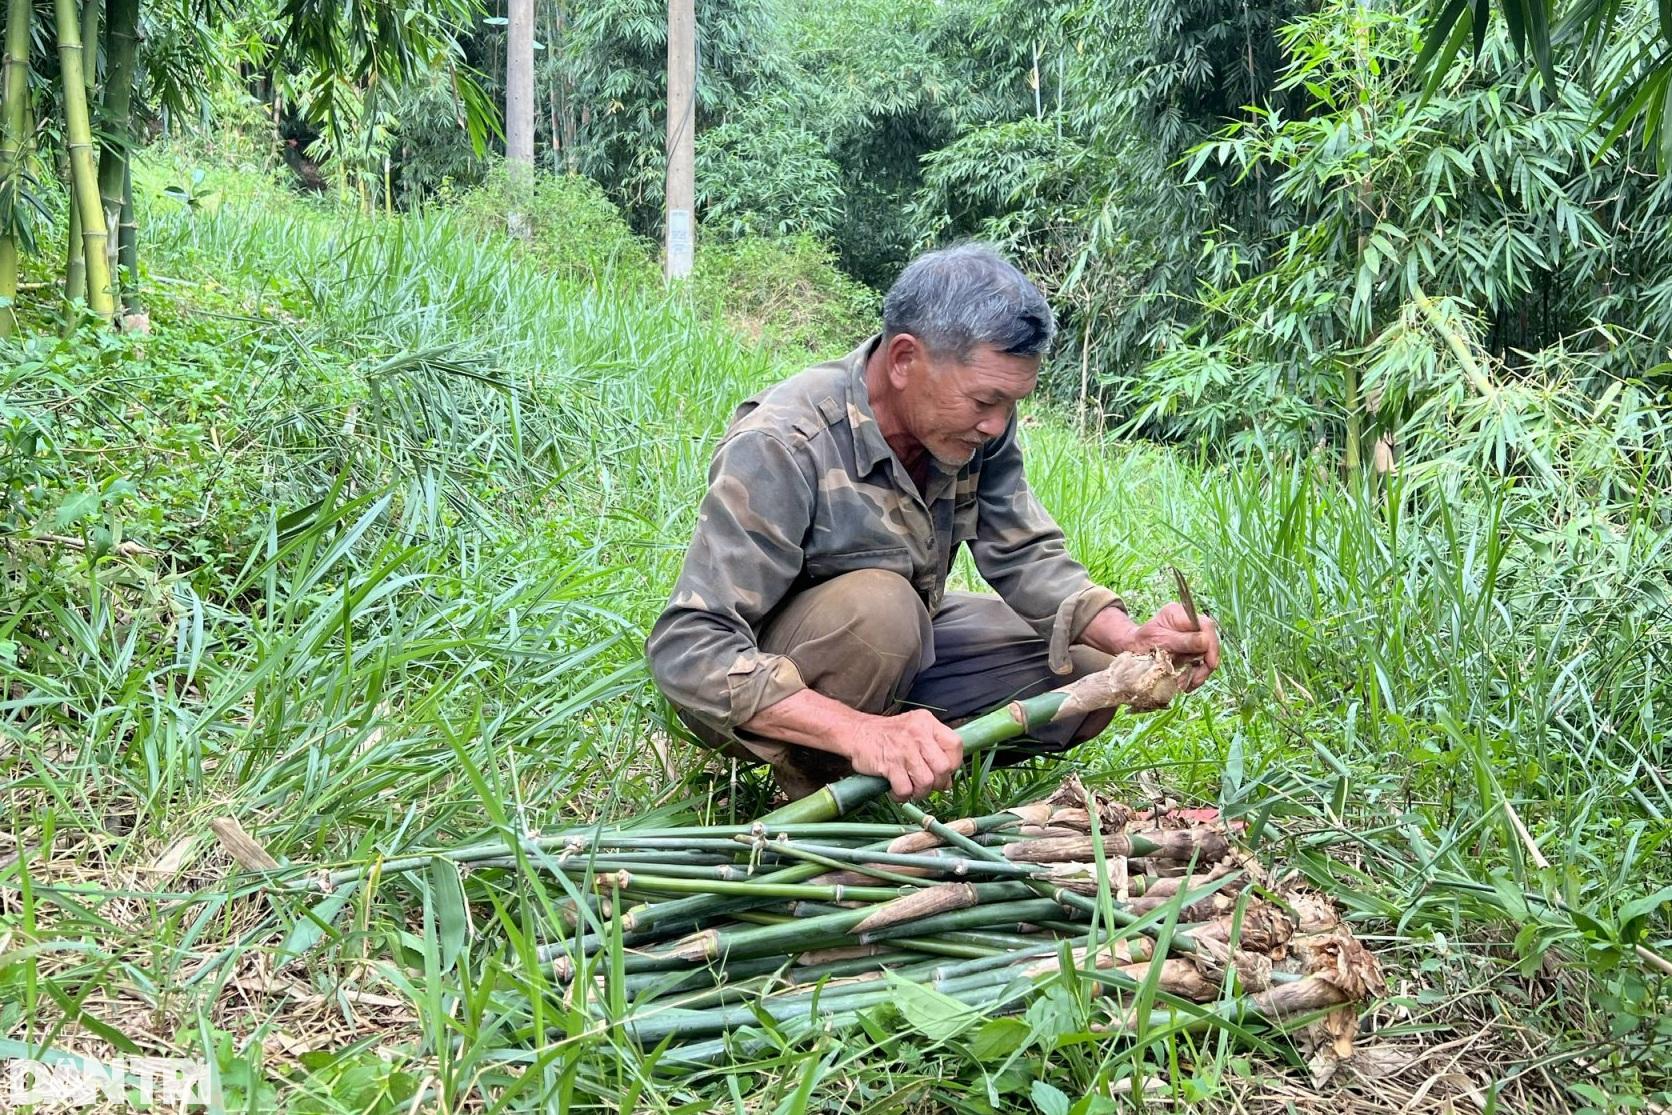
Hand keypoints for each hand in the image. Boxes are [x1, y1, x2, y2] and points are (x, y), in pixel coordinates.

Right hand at [836, 709, 963, 800]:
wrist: (856, 732)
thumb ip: (933, 748)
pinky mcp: (889, 764)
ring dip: (920, 792)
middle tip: (927, 784)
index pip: (955, 745)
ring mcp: (903, 749)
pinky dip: (901, 795)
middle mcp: (918, 733)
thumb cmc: (888, 735)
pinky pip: (905, 789)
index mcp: (927, 723)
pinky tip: (896, 789)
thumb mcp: (915, 729)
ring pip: (926, 781)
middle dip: (937, 783)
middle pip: (943, 767)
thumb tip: (947, 779)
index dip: (953, 763)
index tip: (944, 771)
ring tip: (911, 788)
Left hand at [1128, 602, 1220, 690]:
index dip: (1212, 645)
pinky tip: (1185, 683)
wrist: (1132, 649)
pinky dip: (1194, 675)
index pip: (1206, 626)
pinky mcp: (1190, 649)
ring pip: (1207, 655)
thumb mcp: (1159, 640)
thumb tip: (1205, 642)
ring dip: (1199, 672)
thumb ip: (1182, 641)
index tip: (1209, 663)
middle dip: (1206, 664)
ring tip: (1185, 685)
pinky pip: (1199, 663)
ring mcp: (1191, 636)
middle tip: (1196, 680)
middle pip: (1210, 642)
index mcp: (1180, 614)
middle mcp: (1189, 623)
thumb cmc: (1141, 641)